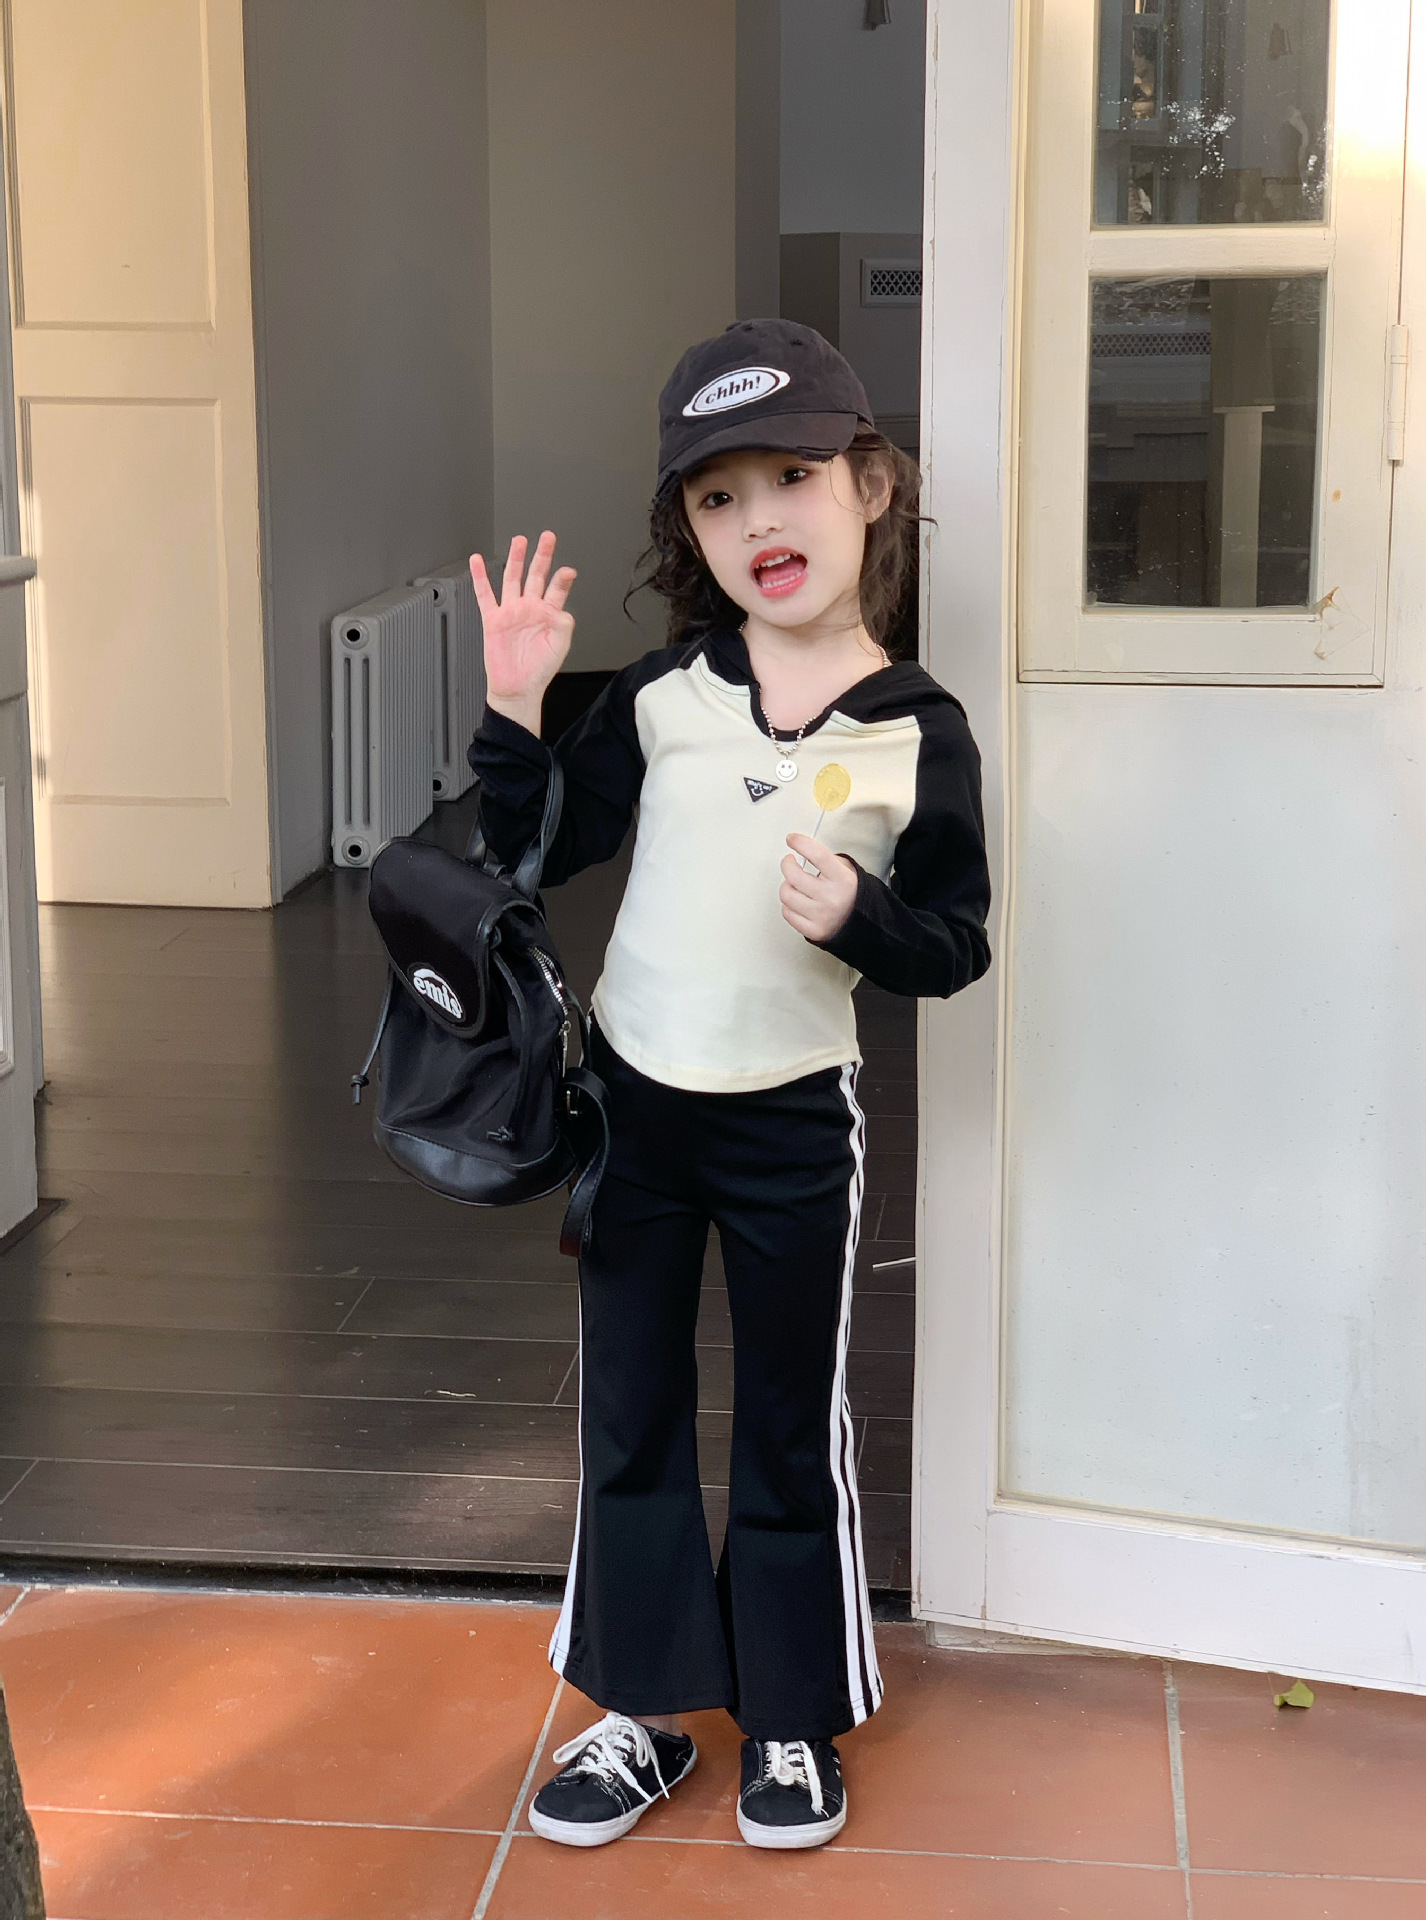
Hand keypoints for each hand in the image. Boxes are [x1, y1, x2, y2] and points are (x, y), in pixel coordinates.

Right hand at [470, 532, 576, 730]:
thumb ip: (563, 625)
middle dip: (542, 555)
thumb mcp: (559, 646)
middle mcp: (529, 609)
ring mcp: (511, 612)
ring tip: (519, 541)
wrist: (516, 688)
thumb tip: (562, 609)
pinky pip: (485, 595)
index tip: (568, 570)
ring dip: (516, 559)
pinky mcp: (493, 619)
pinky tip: (477, 562)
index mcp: (548, 614)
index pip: (557, 589)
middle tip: (547, 537)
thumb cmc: (538, 670)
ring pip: (512, 578)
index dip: (562, 578)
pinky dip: (480, 577)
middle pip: (536, 575)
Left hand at [780, 835, 857, 943]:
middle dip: (787, 864)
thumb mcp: (845, 870)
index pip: (817, 855)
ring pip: (786, 894)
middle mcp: (832, 898)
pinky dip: (790, 905)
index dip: (800, 843)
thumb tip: (800, 848)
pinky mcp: (813, 931)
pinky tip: (799, 902)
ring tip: (797, 886)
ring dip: (788, 887)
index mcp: (842, 879)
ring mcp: (821, 916)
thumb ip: (824, 859)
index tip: (792, 839)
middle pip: (793, 875)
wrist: (860, 923)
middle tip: (790, 862)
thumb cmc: (848, 894)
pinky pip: (787, 913)